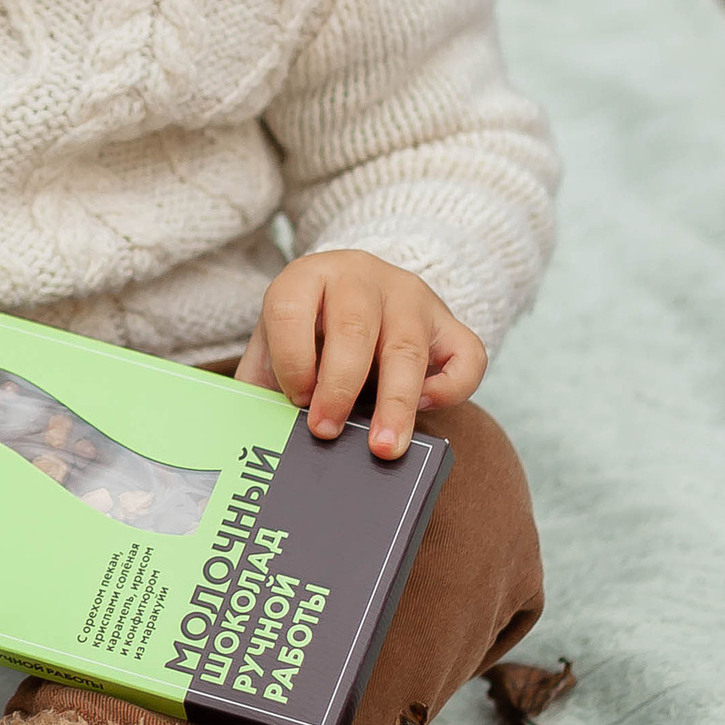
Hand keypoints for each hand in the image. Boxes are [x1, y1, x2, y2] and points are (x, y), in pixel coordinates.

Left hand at [239, 252, 483, 459]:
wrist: (356, 296)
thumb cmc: (309, 333)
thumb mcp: (275, 345)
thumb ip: (264, 382)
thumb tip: (256, 437)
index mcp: (307, 277)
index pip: (291, 309)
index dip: (290, 359)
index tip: (295, 399)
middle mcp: (360, 277)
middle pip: (353, 328)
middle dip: (338, 387)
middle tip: (325, 432)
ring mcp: (410, 296)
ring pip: (407, 346)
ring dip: (395, 403)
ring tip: (384, 447)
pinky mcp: (449, 322)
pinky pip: (467, 354)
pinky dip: (449, 388)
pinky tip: (424, 407)